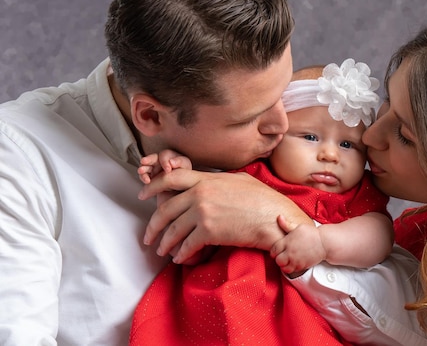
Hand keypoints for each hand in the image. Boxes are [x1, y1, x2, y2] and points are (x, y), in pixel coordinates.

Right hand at [137, 149, 190, 183]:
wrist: (182, 182)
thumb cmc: (184, 170)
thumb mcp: (185, 165)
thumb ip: (179, 162)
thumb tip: (171, 162)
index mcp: (168, 155)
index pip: (164, 155)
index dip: (165, 162)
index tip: (168, 170)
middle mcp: (158, 160)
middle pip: (151, 158)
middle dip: (147, 160)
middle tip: (144, 161)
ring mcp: (152, 168)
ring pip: (145, 166)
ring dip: (143, 169)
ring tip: (141, 171)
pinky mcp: (149, 176)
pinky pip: (144, 176)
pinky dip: (144, 178)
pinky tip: (147, 181)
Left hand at [139, 168, 311, 263]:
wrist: (274, 218)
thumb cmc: (263, 199)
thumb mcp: (239, 180)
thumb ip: (218, 181)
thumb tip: (209, 182)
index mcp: (206, 179)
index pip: (171, 178)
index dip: (153, 186)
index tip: (142, 195)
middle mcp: (200, 194)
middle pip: (165, 209)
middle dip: (153, 225)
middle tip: (148, 235)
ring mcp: (203, 212)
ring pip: (173, 230)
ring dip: (165, 243)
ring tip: (162, 251)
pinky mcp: (208, 232)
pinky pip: (186, 245)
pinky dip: (181, 254)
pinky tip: (179, 258)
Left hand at [270, 215, 326, 273]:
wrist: (324, 243)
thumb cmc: (311, 233)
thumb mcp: (298, 227)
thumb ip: (286, 224)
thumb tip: (279, 217)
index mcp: (287, 241)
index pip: (274, 250)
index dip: (274, 251)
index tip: (278, 250)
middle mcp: (290, 252)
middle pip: (278, 260)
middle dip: (278, 258)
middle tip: (282, 255)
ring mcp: (296, 260)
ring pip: (284, 267)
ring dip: (284, 265)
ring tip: (287, 260)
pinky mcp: (301, 266)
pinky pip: (291, 271)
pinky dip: (291, 268)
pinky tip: (293, 263)